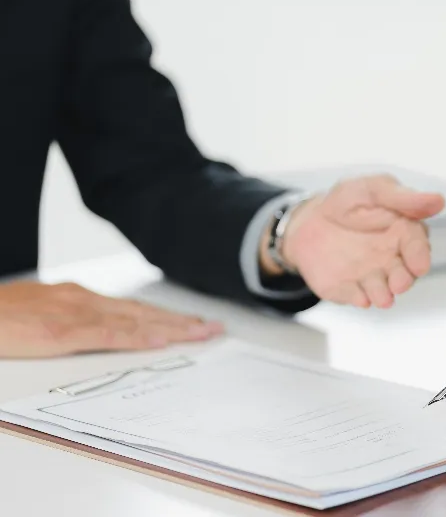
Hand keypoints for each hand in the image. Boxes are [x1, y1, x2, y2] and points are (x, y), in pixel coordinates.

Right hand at [0, 282, 223, 357]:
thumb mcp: (36, 316)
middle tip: (214, 328)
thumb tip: (92, 333)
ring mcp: (71, 315)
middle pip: (142, 312)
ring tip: (202, 334)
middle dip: (180, 321)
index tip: (193, 323)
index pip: (132, 308)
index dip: (165, 316)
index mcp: (76, 298)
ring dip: (171, 327)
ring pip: (134, 320)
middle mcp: (81, 300)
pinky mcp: (58, 333)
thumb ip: (66, 323)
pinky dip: (136, 337)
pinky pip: (106, 335)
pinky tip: (160, 340)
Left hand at [264, 175, 444, 307]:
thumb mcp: (373, 190)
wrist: (310, 221)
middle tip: (399, 284)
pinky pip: (355, 297)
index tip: (419, 265)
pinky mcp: (349, 289)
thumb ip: (404, 198)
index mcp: (403, 234)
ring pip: (382, 291)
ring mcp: (371, 276)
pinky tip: (360, 298)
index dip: (419, 256)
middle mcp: (391, 259)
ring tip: (382, 298)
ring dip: (383, 295)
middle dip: (403, 281)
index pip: (417, 247)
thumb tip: (439, 200)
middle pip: (404, 275)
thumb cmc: (348, 202)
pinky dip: (358, 299)